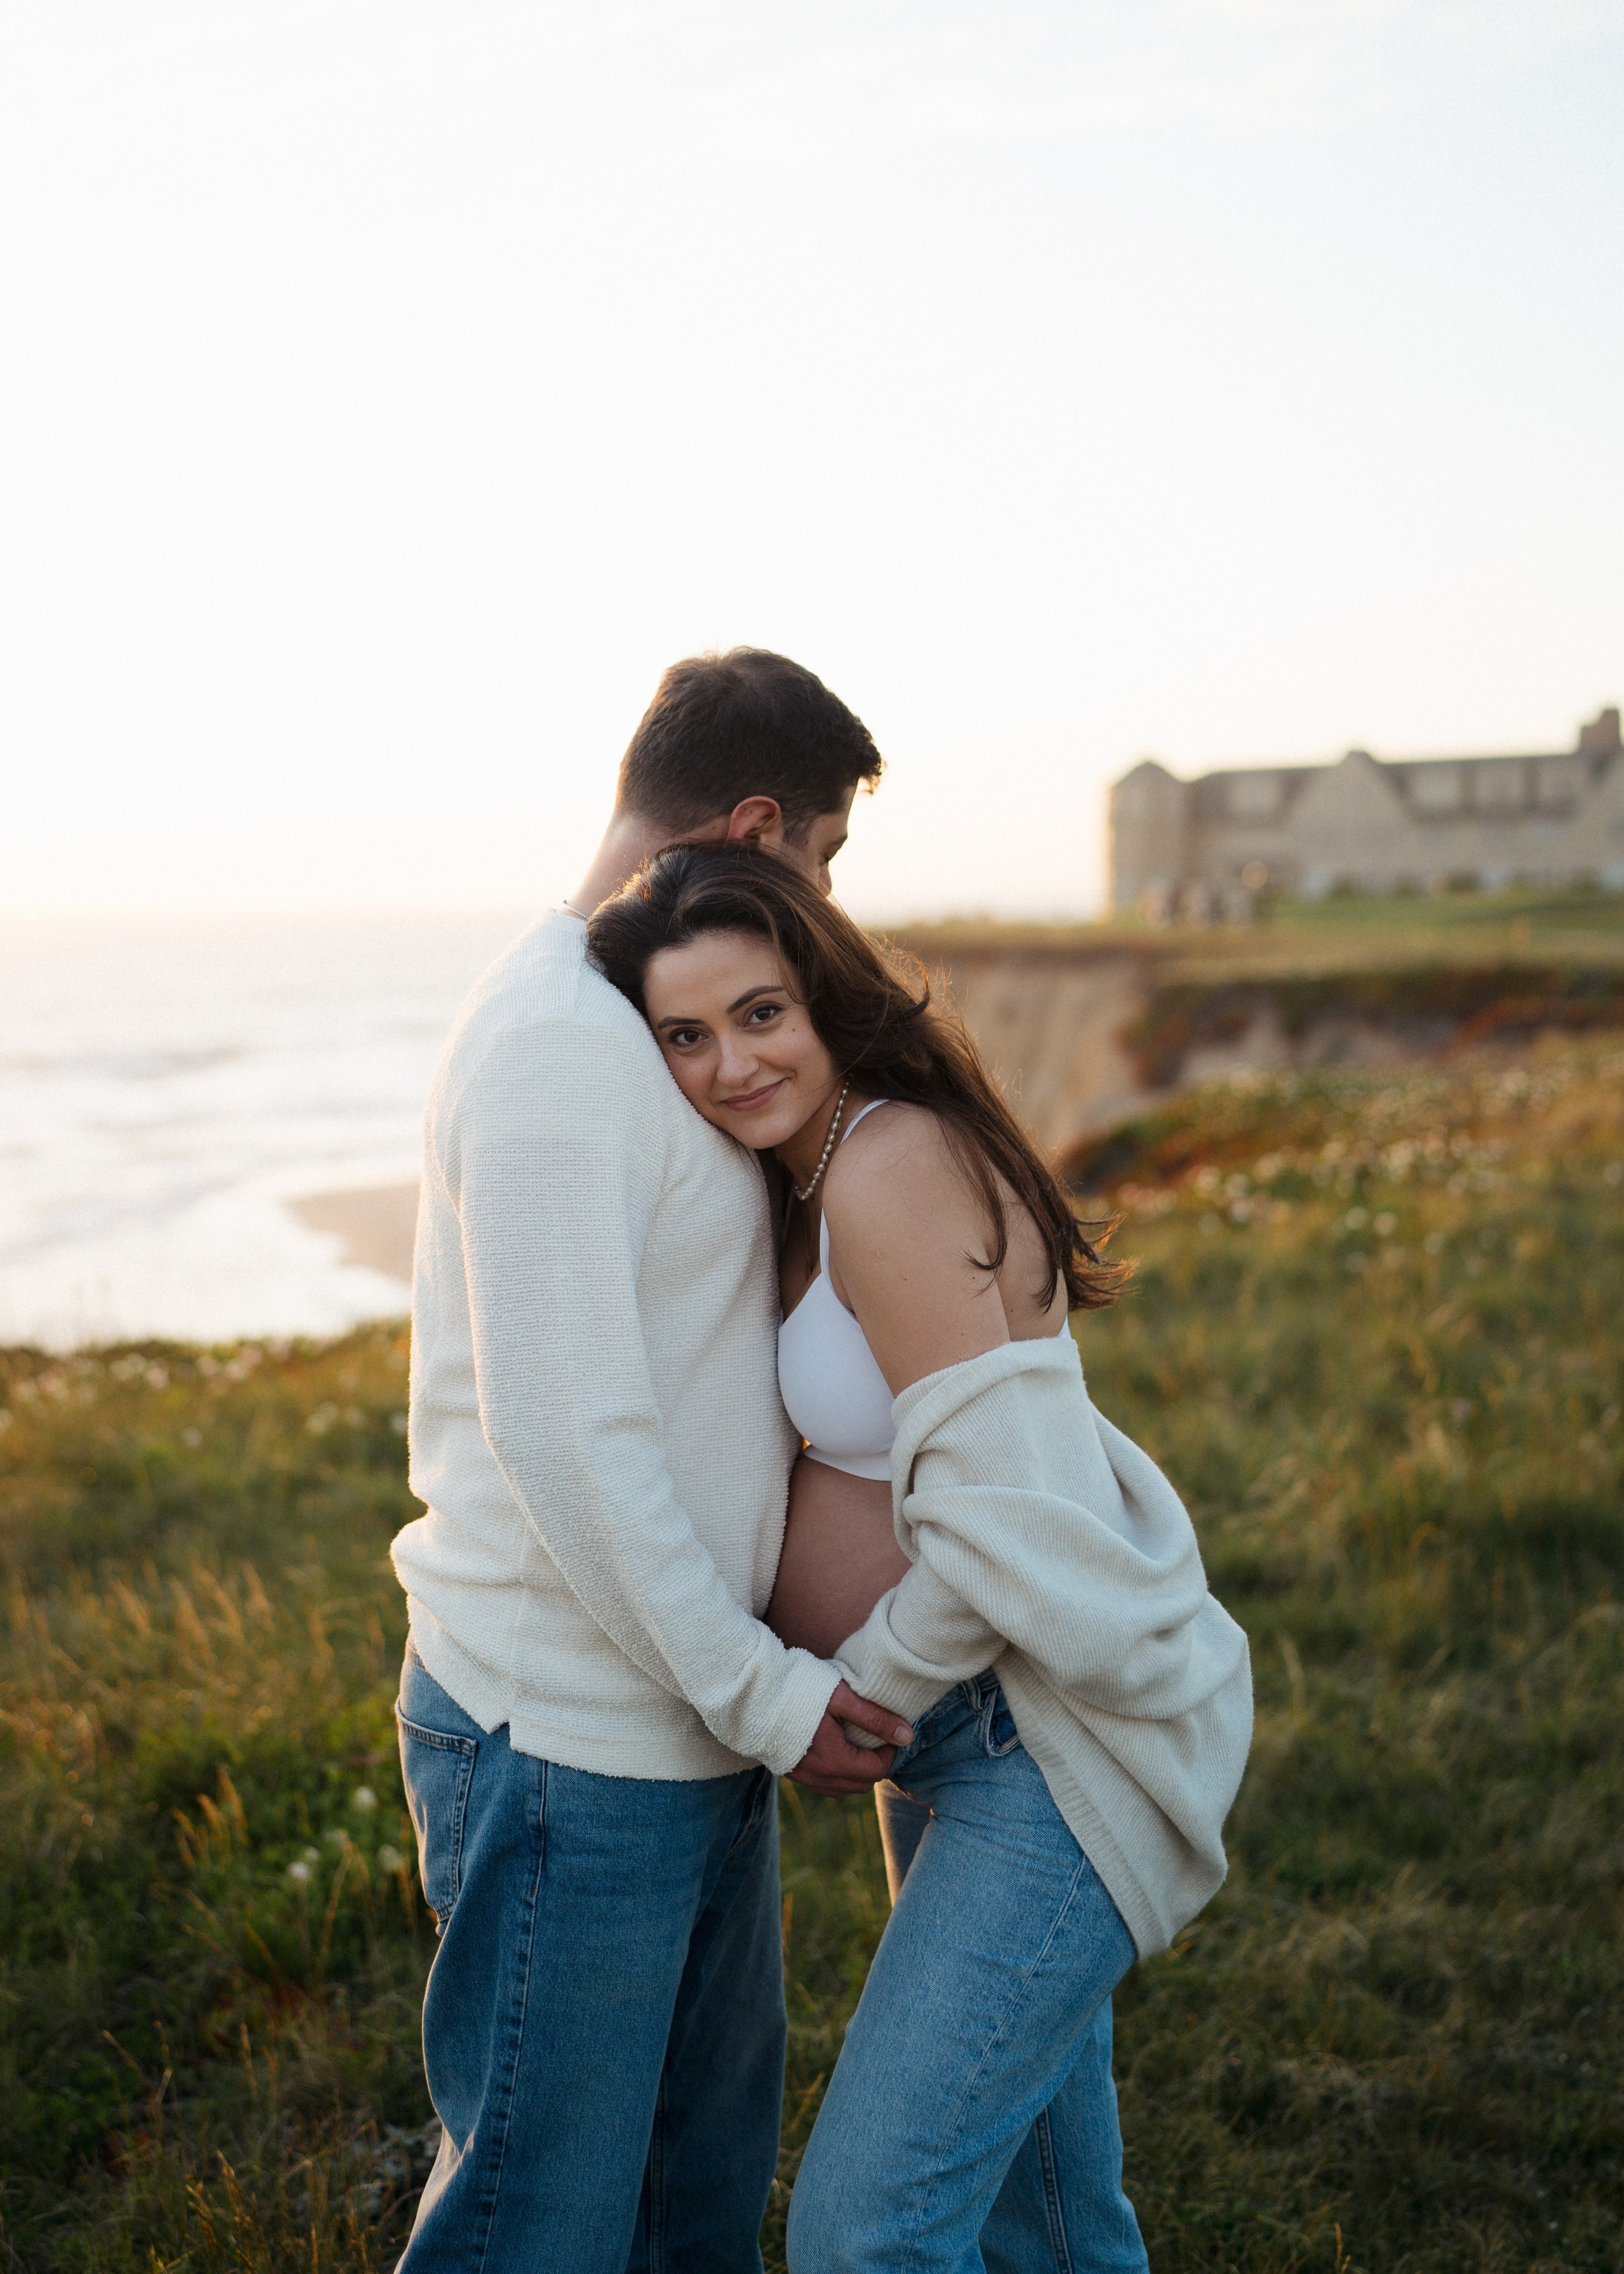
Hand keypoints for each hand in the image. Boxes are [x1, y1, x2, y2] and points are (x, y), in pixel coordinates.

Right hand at [788, 1682, 914, 1796]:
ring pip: (843, 1788)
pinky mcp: (790, 1771)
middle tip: (876, 1736)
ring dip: (856, 1771)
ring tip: (857, 1742)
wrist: (753, 1692)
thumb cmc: (798, 1689)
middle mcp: (818, 1777)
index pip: (877, 1770)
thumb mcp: (842, 1697)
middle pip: (862, 1785)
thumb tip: (907, 1736)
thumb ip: (875, 1718)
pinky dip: (837, 1772)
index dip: (890, 1752)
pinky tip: (835, 1747)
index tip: (890, 1730)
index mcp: (833, 1761)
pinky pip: (824, 1783)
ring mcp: (802, 1777)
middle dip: (875, 1764)